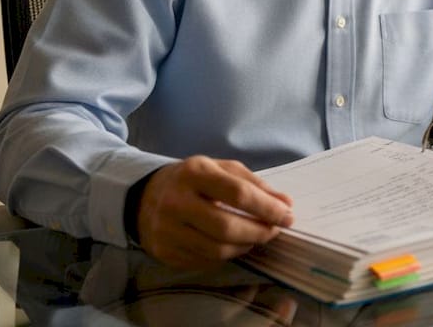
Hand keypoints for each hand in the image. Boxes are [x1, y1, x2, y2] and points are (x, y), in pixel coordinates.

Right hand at [136, 156, 294, 268]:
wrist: (144, 196)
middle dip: (259, 232)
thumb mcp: (222, 170)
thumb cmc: (193, 181)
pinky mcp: (164, 252)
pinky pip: (205, 261)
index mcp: (194, 173)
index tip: (288, 216)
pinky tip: (234, 245)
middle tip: (274, 230)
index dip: (267, 208)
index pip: (238, 194)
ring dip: (245, 246)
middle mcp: (176, 201)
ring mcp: (167, 230)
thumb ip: (255, 184)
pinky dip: (227, 256)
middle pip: (226, 227)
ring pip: (217, 249)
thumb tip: (286, 204)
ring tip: (256, 237)